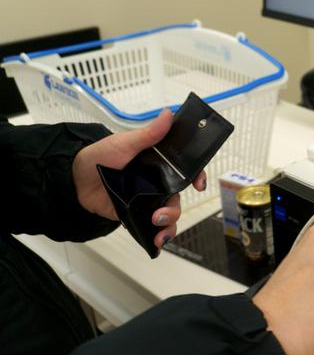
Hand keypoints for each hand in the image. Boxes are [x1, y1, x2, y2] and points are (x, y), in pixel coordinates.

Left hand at [71, 110, 205, 248]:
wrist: (74, 180)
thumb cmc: (100, 156)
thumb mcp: (125, 143)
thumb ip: (149, 134)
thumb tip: (169, 114)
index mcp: (159, 163)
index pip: (185, 170)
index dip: (196, 176)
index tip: (198, 185)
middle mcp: (157, 182)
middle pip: (178, 197)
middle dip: (176, 209)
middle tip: (161, 213)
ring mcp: (147, 200)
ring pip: (169, 214)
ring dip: (169, 224)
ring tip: (156, 226)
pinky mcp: (136, 215)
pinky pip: (153, 227)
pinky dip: (158, 235)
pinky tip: (156, 241)